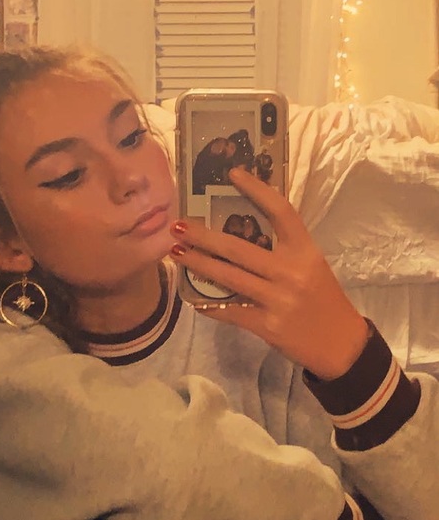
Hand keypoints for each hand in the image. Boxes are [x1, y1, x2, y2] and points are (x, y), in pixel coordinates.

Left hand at [170, 167, 367, 379]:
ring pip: (228, 277)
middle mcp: (291, 271)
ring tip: (176, 253)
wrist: (342, 345)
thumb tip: (238, 236)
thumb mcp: (310, 266)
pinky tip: (192, 298)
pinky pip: (230, 311)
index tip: (233, 174)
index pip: (281, 211)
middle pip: (238, 247)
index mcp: (305, 251)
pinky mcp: (267, 325)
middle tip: (178, 225)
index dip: (257, 190)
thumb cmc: (324, 300)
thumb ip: (282, 251)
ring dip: (197, 264)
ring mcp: (278, 299)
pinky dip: (209, 304)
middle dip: (203, 236)